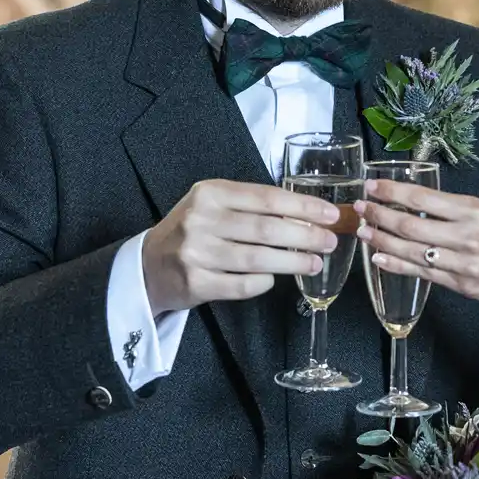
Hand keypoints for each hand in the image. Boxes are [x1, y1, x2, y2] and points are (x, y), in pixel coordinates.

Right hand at [142, 179, 340, 313]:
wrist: (148, 266)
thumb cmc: (191, 231)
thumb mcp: (214, 205)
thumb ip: (251, 206)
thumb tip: (305, 215)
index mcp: (210, 193)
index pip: (267, 198)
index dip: (304, 206)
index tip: (330, 215)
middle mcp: (202, 220)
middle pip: (267, 229)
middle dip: (306, 236)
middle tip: (330, 241)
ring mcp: (197, 253)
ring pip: (259, 259)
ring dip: (293, 262)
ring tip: (314, 263)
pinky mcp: (197, 283)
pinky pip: (244, 285)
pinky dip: (265, 282)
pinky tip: (275, 279)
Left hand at [356, 180, 478, 316]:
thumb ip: (456, 212)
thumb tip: (419, 203)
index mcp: (473, 211)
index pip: (424, 197)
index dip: (393, 191)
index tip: (372, 185)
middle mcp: (465, 235)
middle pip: (411, 224)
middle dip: (380, 215)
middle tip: (359, 208)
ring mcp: (461, 262)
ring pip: (412, 250)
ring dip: (382, 240)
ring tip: (362, 231)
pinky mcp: (459, 284)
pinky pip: (421, 273)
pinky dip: (396, 265)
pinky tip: (378, 258)